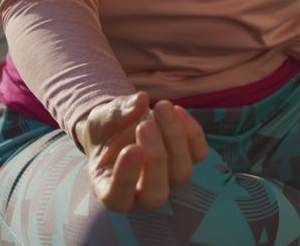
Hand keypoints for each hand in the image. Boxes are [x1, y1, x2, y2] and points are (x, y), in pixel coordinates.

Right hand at [73, 92, 209, 211]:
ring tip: (161, 107)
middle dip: (155, 157)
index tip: (130, 149)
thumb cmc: (105, 129)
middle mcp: (140, 194)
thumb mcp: (101, 119)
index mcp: (108, 189)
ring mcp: (168, 180)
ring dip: (174, 138)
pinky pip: (198, 154)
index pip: (117, 199)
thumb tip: (140, 100)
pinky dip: (192, 132)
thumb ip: (116, 114)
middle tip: (145, 125)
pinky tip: (177, 110)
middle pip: (156, 193)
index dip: (125, 178)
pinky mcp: (187, 162)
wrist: (122, 125)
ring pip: (181, 172)